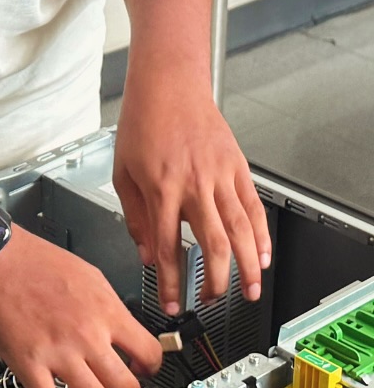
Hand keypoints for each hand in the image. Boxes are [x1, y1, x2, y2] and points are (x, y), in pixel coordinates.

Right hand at [0, 229, 161, 387]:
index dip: (151, 369)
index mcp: (106, 312)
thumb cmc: (35, 262)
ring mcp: (58, 353)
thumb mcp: (90, 275)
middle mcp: (87, 336)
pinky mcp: (29, 365)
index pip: (150, 353)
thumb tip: (121, 328)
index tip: (141, 371)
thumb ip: (109, 307)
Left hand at [113, 70, 269, 314]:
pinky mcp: (237, 167)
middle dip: (216, 282)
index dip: (170, 283)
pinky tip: (263, 255)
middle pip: (213, 246)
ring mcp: (220, 176)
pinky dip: (262, 234)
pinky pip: (254, 207)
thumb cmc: (142, 122)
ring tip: (250, 291)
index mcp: (161, 189)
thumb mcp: (122, 173)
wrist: (168, 84)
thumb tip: (145, 254)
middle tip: (213, 301)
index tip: (170, 303)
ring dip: (248, 266)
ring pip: (241, 230)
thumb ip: (135, 217)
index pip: (168, 249)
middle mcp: (194, 185)